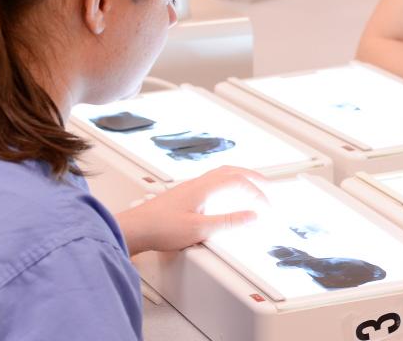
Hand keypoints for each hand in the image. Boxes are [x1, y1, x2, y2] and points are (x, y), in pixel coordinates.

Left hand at [115, 166, 267, 256]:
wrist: (134, 229)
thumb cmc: (159, 228)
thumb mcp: (199, 229)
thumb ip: (228, 222)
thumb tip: (251, 216)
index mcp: (204, 187)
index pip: (239, 182)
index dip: (257, 192)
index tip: (266, 206)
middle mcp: (198, 183)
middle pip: (232, 171)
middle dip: (253, 177)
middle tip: (268, 185)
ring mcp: (190, 187)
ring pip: (221, 174)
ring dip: (240, 178)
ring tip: (250, 186)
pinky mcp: (184, 194)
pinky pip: (212, 181)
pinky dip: (227, 183)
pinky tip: (224, 194)